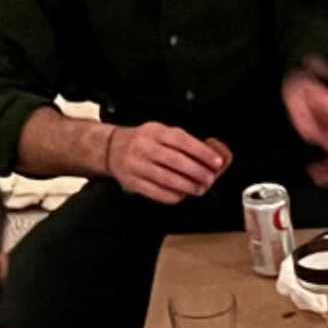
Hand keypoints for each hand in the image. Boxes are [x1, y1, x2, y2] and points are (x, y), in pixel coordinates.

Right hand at [99, 121, 232, 206]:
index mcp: (155, 131)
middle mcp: (144, 147)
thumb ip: (183, 142)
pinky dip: (172, 195)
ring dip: (187, 186)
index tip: (217, 162)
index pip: (181, 140)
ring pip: (166, 179)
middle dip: (197, 172)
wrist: (111, 149)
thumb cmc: (144, 141)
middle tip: (210, 179)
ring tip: (200, 189)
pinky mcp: (132, 182)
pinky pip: (156, 192)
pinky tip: (182, 195)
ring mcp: (136, 165)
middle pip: (175, 161)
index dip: (201, 152)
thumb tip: (211, 155)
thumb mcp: (161, 132)